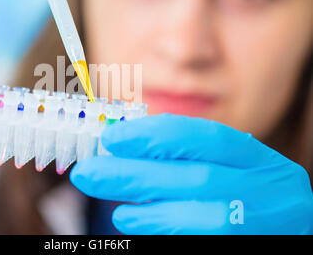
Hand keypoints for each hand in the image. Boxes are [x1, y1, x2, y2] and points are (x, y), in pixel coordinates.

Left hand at [70, 114, 312, 233]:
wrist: (293, 232)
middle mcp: (265, 188)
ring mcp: (261, 221)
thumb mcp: (230, 169)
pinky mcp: (247, 244)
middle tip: (87, 172)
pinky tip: (134, 223)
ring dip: (148, 209)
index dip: (154, 135)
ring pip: (202, 215)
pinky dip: (164, 229)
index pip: (203, 136)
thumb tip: (125, 150)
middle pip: (195, 176)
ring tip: (113, 207)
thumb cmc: (250, 197)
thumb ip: (187, 159)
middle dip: (135, 173)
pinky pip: (201, 237)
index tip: (111, 138)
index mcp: (256, 159)